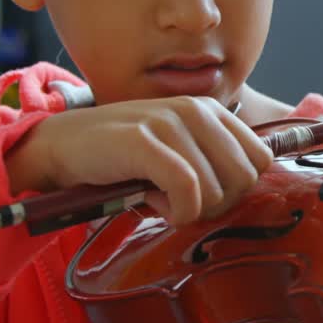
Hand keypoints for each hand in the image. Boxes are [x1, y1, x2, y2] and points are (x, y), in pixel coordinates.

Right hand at [5, 96, 272, 224]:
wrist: (61, 146)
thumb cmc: (124, 157)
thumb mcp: (178, 150)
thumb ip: (213, 162)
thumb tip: (248, 192)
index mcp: (211, 111)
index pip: (261, 159)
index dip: (237, 189)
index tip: (206, 195)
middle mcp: (196, 110)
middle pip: (245, 178)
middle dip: (218, 203)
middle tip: (183, 203)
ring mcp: (170, 122)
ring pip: (217, 189)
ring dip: (190, 210)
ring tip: (158, 198)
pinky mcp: (144, 142)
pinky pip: (188, 191)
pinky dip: (177, 212)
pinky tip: (154, 206)